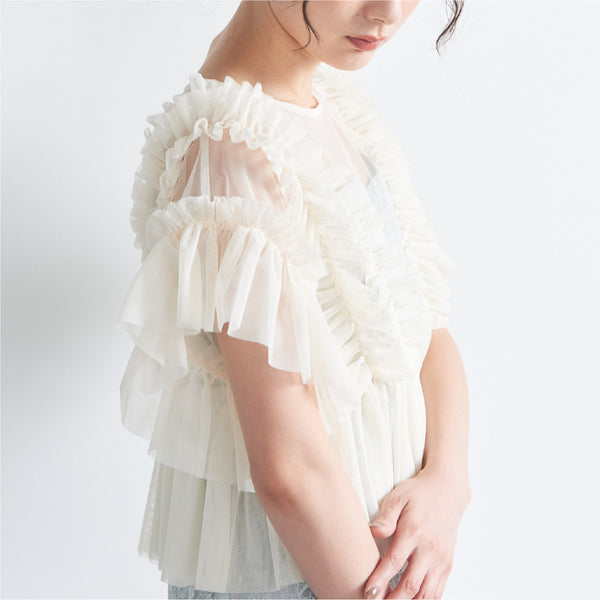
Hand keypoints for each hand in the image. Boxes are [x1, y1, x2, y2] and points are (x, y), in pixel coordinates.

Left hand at [363, 465, 470, 598]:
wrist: (448, 490)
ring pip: (426, 594)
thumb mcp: (398, 497)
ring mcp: (441, 559)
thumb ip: (386, 517)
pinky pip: (437, 591)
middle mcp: (430, 549)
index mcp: (414, 531)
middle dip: (393, 599)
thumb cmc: (419, 493)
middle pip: (410, 585)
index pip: (394, 562)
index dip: (380, 580)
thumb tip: (373, 532)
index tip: (368, 592)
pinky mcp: (447, 565)